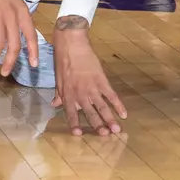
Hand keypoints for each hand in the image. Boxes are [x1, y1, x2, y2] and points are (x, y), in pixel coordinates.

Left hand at [51, 19, 125, 135]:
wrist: (72, 44)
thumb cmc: (63, 60)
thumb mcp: (58, 78)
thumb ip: (59, 93)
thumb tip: (55, 104)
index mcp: (68, 94)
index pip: (71, 113)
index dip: (75, 124)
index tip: (78, 134)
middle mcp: (80, 93)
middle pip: (90, 113)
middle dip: (98, 125)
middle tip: (105, 136)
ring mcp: (92, 87)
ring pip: (102, 107)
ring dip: (110, 119)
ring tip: (116, 130)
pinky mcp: (102, 80)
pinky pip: (112, 95)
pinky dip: (118, 104)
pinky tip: (124, 113)